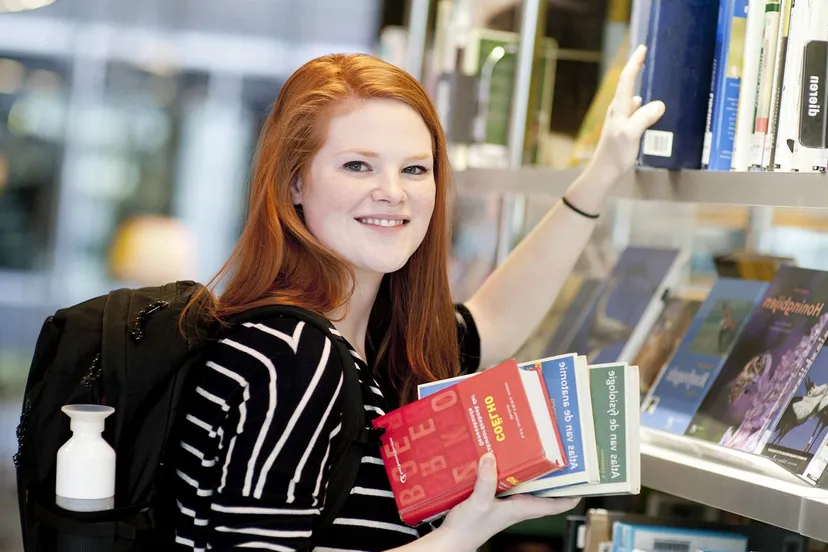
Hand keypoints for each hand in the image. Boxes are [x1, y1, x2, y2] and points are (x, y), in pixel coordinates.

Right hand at [437, 453, 580, 550]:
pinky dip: (509, 471)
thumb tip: (492, 457)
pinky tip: (501, 458)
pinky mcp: (492, 499)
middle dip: (553, 475)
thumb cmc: (468, 529)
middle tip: (560, 454)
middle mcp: (517, 505)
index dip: (572, 494)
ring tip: (535, 450)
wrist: (452, 540)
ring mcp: (506, 502)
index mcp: (521, 508)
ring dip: (532, 471)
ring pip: (526, 485)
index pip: (556, 504)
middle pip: (544, 491)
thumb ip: (486, 481)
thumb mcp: (478, 502)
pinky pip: (507, 482)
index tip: (584, 480)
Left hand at [591, 44, 665, 181]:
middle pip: (629, 86)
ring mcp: (620, 121)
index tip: (642, 48)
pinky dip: (645, 107)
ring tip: (655, 81)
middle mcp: (618, 111)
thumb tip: (659, 104)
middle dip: (638, 71)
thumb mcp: (630, 135)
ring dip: (642, 89)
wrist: (603, 174)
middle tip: (649, 58)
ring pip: (633, 100)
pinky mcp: (624, 130)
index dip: (634, 63)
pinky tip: (652, 110)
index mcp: (618, 109)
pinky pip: (637, 112)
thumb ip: (644, 118)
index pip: (626, 80)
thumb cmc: (615, 155)